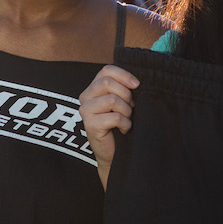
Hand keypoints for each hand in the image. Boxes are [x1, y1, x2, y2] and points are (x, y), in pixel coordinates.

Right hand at [79, 65, 140, 184]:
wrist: (116, 153)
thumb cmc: (121, 125)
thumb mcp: (123, 102)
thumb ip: (124, 88)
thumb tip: (137, 80)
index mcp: (93, 88)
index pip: (106, 70)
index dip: (124, 75)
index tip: (137, 84)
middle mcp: (85, 97)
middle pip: (107, 83)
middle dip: (126, 95)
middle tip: (131, 108)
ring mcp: (85, 111)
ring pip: (112, 100)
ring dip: (126, 111)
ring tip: (126, 119)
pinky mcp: (90, 125)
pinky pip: (115, 117)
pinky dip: (125, 124)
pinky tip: (124, 129)